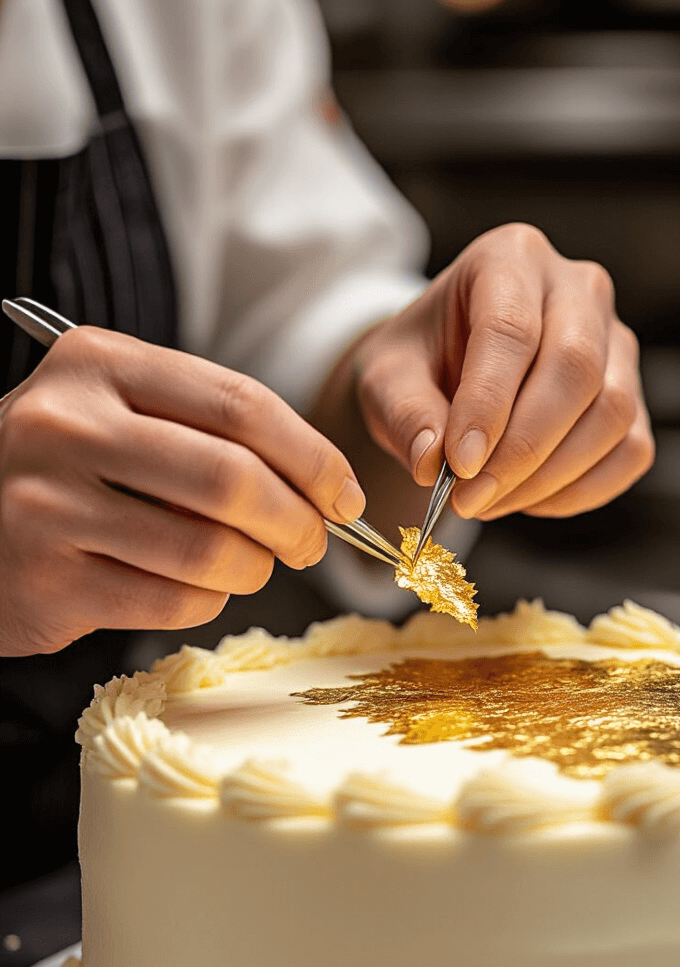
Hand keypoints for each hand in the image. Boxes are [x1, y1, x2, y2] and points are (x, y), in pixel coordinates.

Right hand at [0, 327, 364, 654]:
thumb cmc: (62, 469)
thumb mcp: (114, 412)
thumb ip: (202, 428)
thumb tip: (321, 487)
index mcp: (96, 363)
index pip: (238, 404)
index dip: (311, 456)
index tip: (343, 494)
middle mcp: (65, 425)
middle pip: (232, 479)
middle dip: (297, 521)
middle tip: (312, 544)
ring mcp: (49, 505)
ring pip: (207, 549)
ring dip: (254, 569)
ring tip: (252, 567)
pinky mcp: (49, 581)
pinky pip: (171, 602)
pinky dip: (206, 602)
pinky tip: (197, 589)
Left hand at [354, 224, 653, 520]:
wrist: (446, 368)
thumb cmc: (419, 362)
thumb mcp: (388, 379)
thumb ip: (406, 416)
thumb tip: (433, 464)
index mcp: (510, 258)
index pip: (512, 330)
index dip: (488, 404)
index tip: (459, 466)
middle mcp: (578, 288)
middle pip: (576, 368)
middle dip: (523, 448)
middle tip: (471, 497)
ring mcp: (616, 341)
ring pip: (612, 412)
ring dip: (549, 476)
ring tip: (489, 501)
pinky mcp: (633, 394)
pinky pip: (629, 450)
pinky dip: (580, 490)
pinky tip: (528, 500)